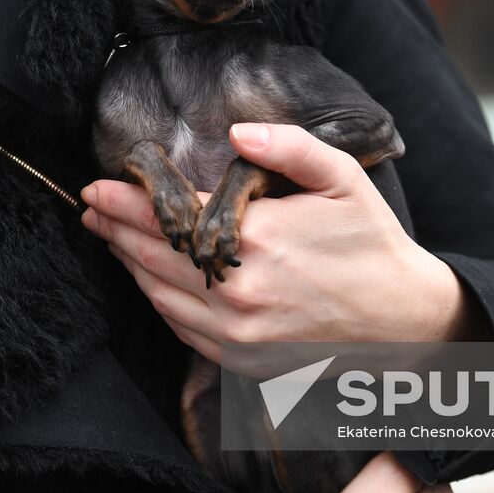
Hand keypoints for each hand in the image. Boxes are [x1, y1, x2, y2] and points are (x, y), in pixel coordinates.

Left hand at [79, 123, 488, 373]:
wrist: (404, 320)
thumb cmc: (371, 242)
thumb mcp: (342, 179)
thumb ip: (288, 147)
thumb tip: (236, 132)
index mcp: (257, 240)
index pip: (169, 216)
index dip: (124, 201)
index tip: (96, 186)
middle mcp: (238, 290)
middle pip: (152, 256)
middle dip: (113, 229)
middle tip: (89, 208)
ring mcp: (238, 332)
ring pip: (159, 295)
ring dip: (128, 264)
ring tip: (109, 238)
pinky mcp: (242, 360)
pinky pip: (182, 328)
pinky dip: (157, 300)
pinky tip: (149, 279)